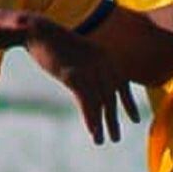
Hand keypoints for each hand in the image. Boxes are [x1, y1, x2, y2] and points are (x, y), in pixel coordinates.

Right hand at [23, 18, 139, 143]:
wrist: (37, 30)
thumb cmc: (54, 41)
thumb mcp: (78, 51)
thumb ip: (89, 64)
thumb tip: (93, 80)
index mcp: (104, 55)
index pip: (122, 83)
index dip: (129, 103)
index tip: (135, 119)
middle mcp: (101, 62)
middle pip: (112, 96)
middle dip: (114, 119)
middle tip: (116, 138)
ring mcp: (88, 68)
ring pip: (101, 102)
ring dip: (103, 124)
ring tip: (103, 141)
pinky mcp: (74, 75)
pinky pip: (87, 102)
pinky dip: (91, 119)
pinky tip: (93, 131)